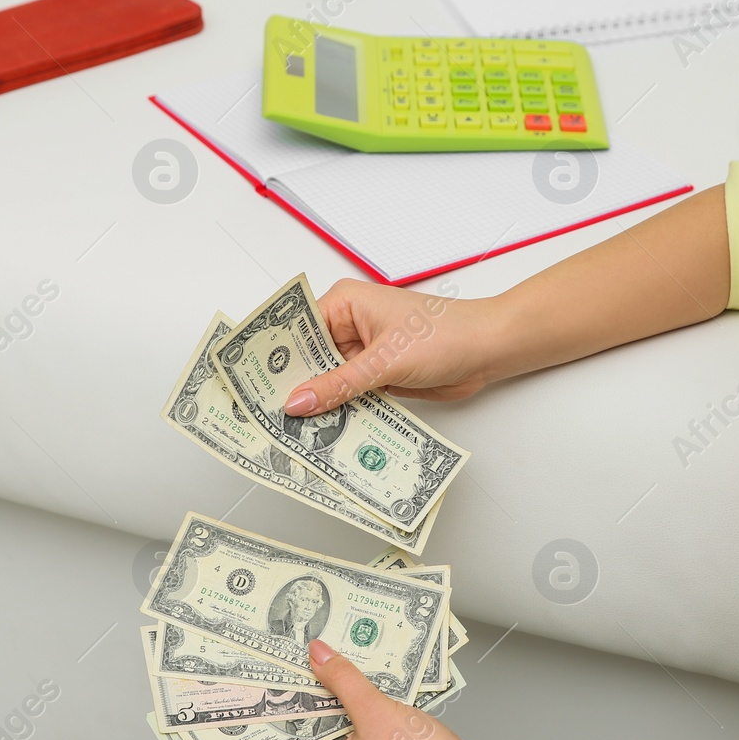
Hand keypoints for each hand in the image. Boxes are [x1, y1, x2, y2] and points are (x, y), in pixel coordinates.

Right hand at [284, 279, 508, 416]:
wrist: (488, 351)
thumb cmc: (446, 334)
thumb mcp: (383, 361)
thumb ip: (338, 385)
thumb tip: (298, 402)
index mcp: (344, 304)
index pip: (296, 330)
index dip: (275, 358)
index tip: (250, 384)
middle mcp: (349, 326)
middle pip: (309, 361)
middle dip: (294, 388)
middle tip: (267, 418)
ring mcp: (363, 354)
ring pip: (328, 384)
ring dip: (318, 407)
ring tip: (290, 434)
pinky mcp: (378, 377)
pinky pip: (350, 398)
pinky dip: (341, 414)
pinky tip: (324, 435)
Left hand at [292, 639, 493, 739]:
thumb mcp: (375, 709)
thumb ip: (343, 680)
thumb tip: (319, 656)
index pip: (293, 739)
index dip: (294, 705)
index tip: (293, 676)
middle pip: (320, 739)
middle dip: (326, 703)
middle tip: (324, 666)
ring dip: (352, 713)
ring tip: (353, 677)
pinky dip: (372, 728)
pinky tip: (380, 701)